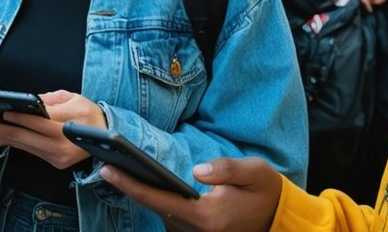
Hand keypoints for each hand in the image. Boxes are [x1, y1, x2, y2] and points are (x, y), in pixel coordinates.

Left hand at [0, 90, 105, 169]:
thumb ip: (50, 100)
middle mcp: (58, 147)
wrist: (107, 138)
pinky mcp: (50, 162)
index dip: (14, 117)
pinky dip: (2, 143)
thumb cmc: (90, 113)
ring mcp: (53, 157)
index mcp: (66, 128)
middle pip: (19, 137)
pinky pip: (22, 150)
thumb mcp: (74, 98)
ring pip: (17, 145)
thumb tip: (27, 101)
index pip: (35, 122)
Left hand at [100, 157, 282, 231]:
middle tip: (106, 163)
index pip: (159, 199)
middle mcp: (197, 230)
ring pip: (160, 214)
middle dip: (129, 186)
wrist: (281, 219)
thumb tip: (197, 170)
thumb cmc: (267, 192)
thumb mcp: (256, 172)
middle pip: (154, 207)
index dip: (130, 184)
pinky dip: (157, 201)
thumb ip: (227, 169)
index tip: (108, 170)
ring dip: (142, 194)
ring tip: (120, 169)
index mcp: (207, 216)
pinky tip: (146, 183)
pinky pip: (170, 218)